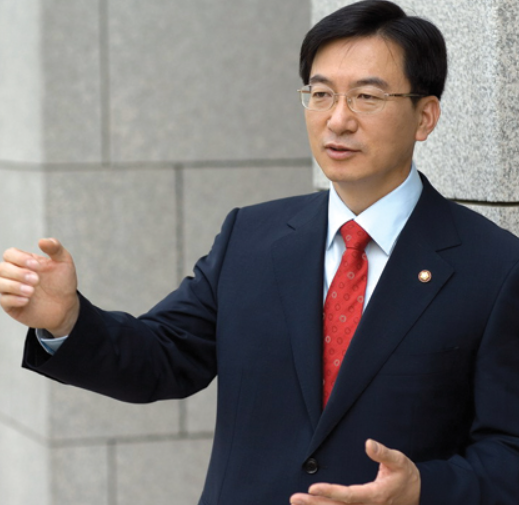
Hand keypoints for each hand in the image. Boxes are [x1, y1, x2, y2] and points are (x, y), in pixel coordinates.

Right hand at [0, 238, 78, 336]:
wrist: (66, 306)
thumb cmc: (63, 282)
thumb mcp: (64, 262)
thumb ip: (55, 248)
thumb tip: (42, 240)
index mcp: (24, 261)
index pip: (10, 254)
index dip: (20, 258)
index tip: (38, 266)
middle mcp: (14, 274)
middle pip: (2, 268)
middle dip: (18, 273)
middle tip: (36, 280)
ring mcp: (11, 289)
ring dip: (14, 286)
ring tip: (32, 291)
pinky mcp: (11, 304)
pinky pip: (2, 300)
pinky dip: (13, 299)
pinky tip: (27, 300)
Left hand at [290, 439, 419, 504]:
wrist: (420, 495)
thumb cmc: (407, 476)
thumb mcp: (400, 461)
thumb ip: (384, 453)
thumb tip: (368, 443)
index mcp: (376, 496)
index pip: (349, 496)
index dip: (330, 492)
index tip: (312, 488)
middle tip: (294, 498)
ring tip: (296, 501)